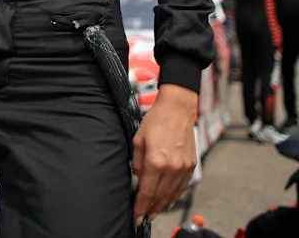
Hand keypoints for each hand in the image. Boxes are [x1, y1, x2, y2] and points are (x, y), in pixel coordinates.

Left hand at [132, 83, 198, 224]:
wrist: (177, 110)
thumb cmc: (155, 122)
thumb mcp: (138, 141)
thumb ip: (137, 163)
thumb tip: (137, 180)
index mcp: (156, 162)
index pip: (147, 192)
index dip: (141, 207)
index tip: (136, 216)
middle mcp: (172, 168)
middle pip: (160, 196)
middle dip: (150, 209)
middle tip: (143, 218)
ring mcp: (184, 168)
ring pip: (172, 194)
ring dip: (162, 205)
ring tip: (153, 213)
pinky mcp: (191, 166)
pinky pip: (182, 187)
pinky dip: (174, 196)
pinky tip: (167, 201)